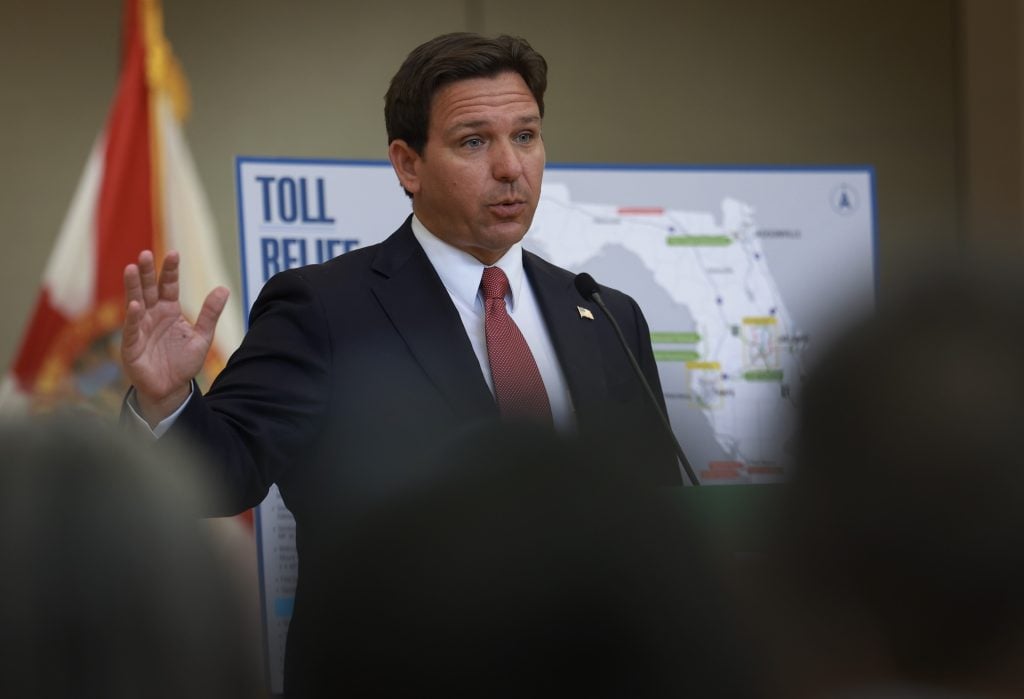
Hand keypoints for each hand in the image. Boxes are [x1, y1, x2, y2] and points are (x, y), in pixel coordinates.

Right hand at [121, 250, 228, 426]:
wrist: (172, 389)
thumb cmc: (184, 362)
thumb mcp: (202, 337)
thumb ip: (210, 314)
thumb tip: (224, 288)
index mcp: (169, 311)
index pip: (168, 286)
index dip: (170, 270)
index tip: (174, 253)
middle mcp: (152, 315)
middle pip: (149, 289)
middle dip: (147, 272)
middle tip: (146, 254)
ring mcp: (140, 328)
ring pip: (135, 303)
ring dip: (133, 287)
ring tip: (131, 268)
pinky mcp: (132, 345)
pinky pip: (131, 328)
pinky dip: (132, 317)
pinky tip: (134, 304)